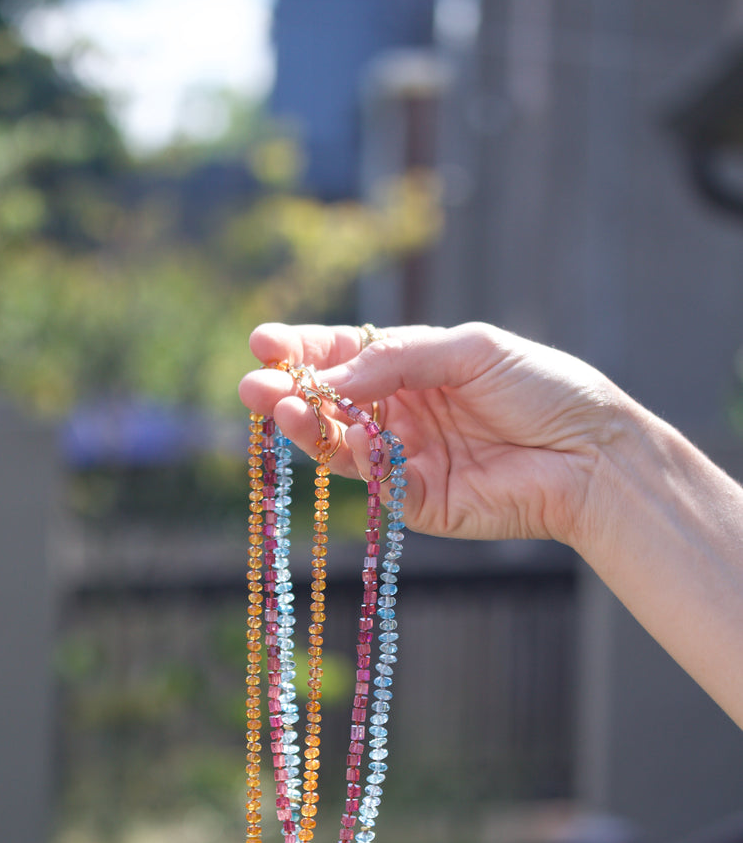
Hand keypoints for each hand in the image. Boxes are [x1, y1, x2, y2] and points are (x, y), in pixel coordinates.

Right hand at [238, 321, 627, 548]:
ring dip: (305, 426)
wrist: (591, 454)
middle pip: (333, 401)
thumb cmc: (543, 388)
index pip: (349, 356)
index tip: (262, 341)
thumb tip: (330, 376)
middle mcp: (406, 412)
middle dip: (290, 390)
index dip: (305, 349)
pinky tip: (331, 434)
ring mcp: (407, 458)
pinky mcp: (417, 501)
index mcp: (418, 368)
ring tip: (274, 407)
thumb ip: (399, 360)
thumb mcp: (471, 350)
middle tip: (250, 382)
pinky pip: (370, 479)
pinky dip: (346, 458)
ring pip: (341, 443)